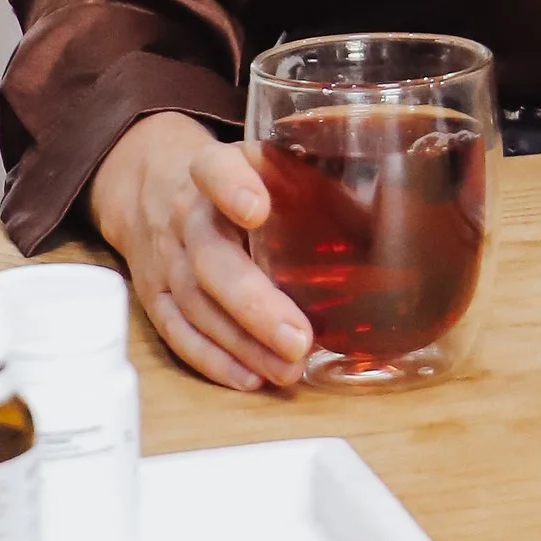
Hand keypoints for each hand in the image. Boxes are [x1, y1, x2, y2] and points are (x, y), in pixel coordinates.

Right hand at [88, 111, 312, 392]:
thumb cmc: (233, 179)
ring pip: (197, 306)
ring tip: (290, 369)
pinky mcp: (155, 298)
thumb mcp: (265, 162)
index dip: (232, 188)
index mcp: (213, 169)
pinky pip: (178, 334)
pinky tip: (251, 378)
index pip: (214, 170)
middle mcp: (185, 216)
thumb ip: (314, 182)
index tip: (258, 209)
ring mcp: (165, 260)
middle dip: (254, 304)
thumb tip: (392, 215)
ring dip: (243, 344)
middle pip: (210, 261)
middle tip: (299, 338)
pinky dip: (214, 360)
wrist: (148, 188)